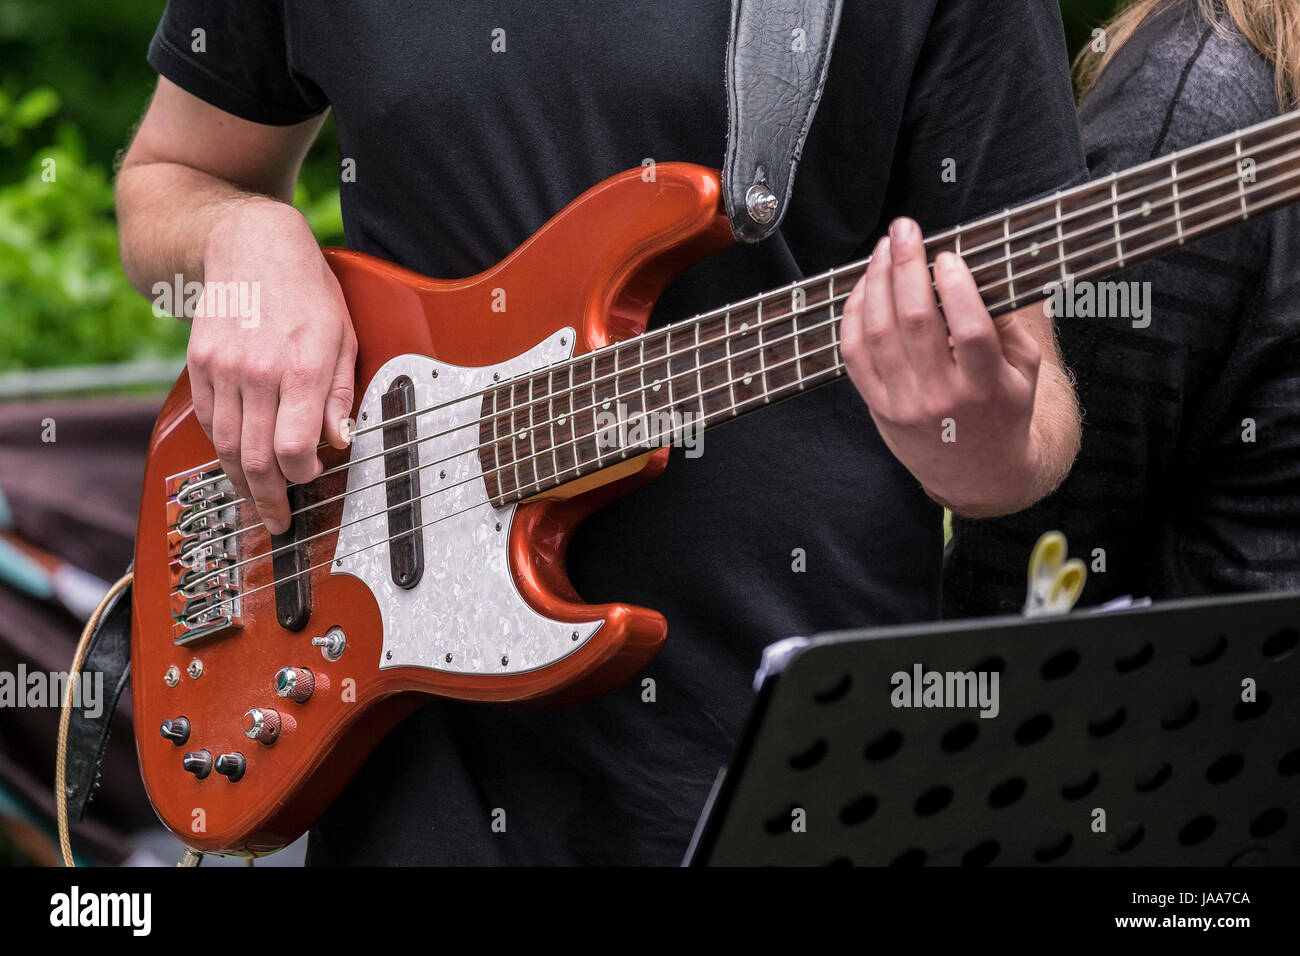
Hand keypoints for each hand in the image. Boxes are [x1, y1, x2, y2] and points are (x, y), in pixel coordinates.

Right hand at [187, 199, 355, 533]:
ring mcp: (222, 369)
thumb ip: (342, 395)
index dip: (303, 477)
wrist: (251, 245)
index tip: (311, 482)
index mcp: (302, 367)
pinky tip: (240, 460)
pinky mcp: (199, 365)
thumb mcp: (345, 338)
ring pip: (227, 448)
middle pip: (257, 458)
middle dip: (269, 499)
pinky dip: (224, 448)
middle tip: (279, 520)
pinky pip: (210, 424)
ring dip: (243, 482)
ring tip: (259, 501)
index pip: (295, 449)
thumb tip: (340, 441)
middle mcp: (257, 372)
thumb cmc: (308, 291)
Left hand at [839, 217, 1042, 514]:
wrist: (978, 473)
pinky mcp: (877, 407)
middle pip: (915, 322)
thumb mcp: (1025, 371)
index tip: (947, 256)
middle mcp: (942, 397)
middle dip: (906, 266)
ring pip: (879, 333)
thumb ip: (1010, 323)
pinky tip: (864, 288)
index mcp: (986, 387)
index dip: (956, 286)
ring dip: (876, 283)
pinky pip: (854, 355)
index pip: (968, 330)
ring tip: (883, 250)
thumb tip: (988, 268)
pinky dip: (854, 316)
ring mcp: (904, 404)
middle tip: (906, 230)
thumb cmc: (1004, 411)